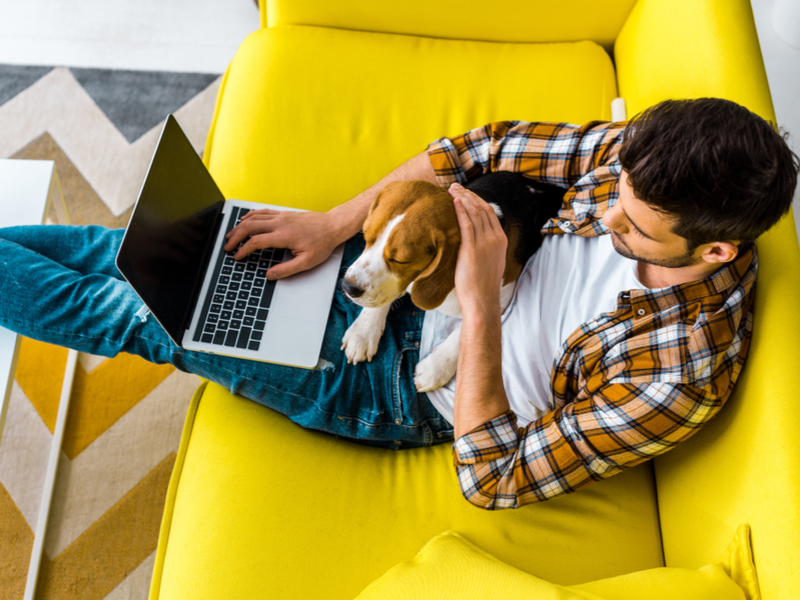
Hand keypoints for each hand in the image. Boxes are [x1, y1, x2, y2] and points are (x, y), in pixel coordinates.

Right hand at [224, 208, 340, 279]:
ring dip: (239, 226)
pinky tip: (244, 219)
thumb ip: (287, 270)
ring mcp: (281, 216)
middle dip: (235, 237)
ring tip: (231, 235)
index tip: (237, 256)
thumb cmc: (322, 243)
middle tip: (227, 246)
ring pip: (253, 218)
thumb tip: (270, 275)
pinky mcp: (284, 213)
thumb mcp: (307, 262)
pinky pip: (262, 212)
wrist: (333, 226)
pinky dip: (250, 215)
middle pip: (249, 227)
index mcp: (283, 236)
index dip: (243, 250)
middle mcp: (280, 223)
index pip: (256, 242)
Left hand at [450, 183, 506, 316]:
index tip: (464, 192)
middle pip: (481, 208)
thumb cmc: (483, 285)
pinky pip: (466, 225)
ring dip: (462, 198)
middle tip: (454, 186)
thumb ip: (486, 248)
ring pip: (474, 213)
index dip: (476, 199)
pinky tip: (454, 202)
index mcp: (500, 240)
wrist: (482, 300)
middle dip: (467, 194)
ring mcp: (484, 243)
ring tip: (451, 190)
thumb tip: (475, 240)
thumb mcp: (490, 262)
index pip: (489, 212)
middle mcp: (494, 238)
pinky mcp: (472, 250)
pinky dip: (460, 211)